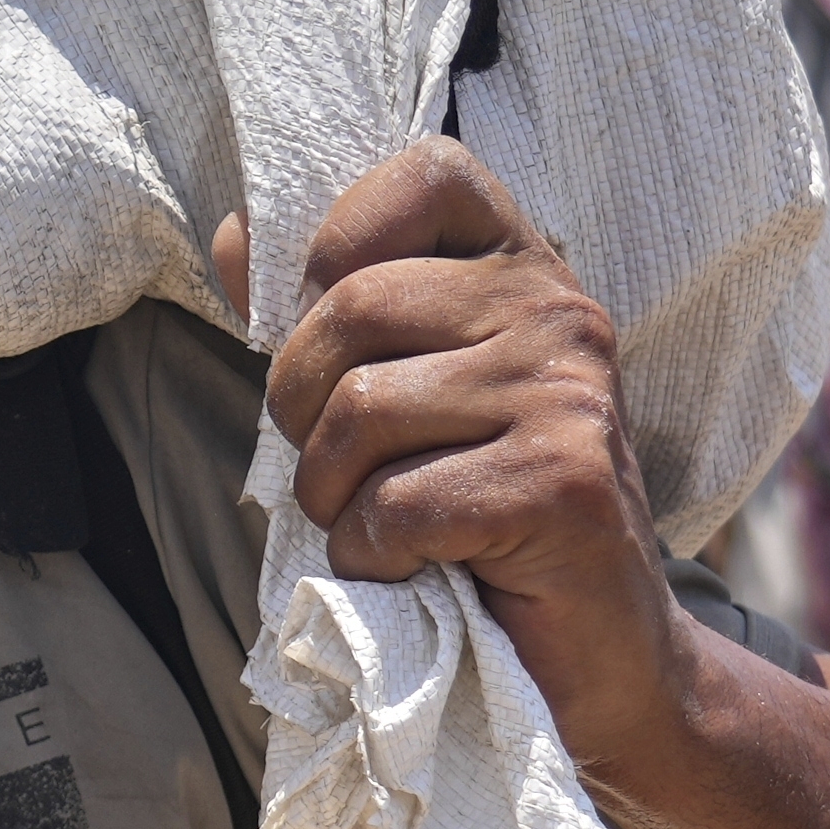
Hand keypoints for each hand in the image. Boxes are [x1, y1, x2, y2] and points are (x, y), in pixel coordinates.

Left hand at [260, 140, 684, 772]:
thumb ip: (323, 315)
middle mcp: (560, 310)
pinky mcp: (562, 485)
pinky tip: (417, 571)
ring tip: (380, 526)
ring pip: (361, 412)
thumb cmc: (481, 518)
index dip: (338, 244)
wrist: (599, 656)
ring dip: (333, 496)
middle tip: (335, 471)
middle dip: (300, 408)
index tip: (335, 339)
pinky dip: (372, 557)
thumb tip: (230, 236)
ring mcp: (568, 395)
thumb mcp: (406, 395)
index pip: (422, 173)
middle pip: (351, 307)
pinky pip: (394, 506)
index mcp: (524, 267)